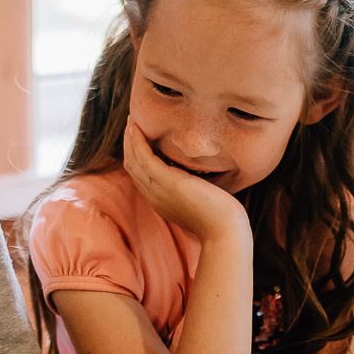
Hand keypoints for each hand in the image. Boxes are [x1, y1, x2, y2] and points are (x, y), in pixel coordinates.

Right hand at [121, 121, 249, 244]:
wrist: (225, 231)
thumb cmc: (221, 218)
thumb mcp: (202, 200)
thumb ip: (195, 189)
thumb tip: (201, 175)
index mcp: (162, 202)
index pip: (142, 177)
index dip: (137, 157)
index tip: (140, 140)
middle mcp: (155, 197)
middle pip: (132, 168)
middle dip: (129, 146)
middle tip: (131, 125)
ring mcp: (158, 190)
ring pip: (133, 161)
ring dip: (130, 139)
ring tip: (131, 121)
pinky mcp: (166, 182)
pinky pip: (143, 157)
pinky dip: (137, 141)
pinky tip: (137, 128)